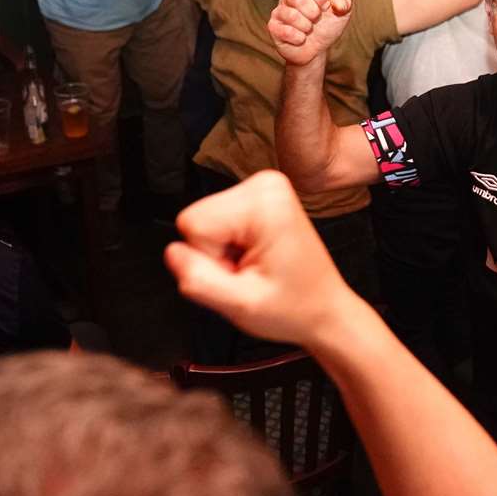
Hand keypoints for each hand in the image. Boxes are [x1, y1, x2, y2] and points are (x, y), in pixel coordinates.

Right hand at [165, 171, 356, 343]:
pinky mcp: (258, 199)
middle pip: (196, 219)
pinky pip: (216, 221)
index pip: (192, 224)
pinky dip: (229, 245)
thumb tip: (173, 253)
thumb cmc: (295, 306)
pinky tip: (254, 257)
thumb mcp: (241, 304)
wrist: (323, 309)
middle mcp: (265, 186)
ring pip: (203, 221)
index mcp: (264, 202)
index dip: (209, 259)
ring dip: (222, 251)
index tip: (240, 273)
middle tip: (248, 273)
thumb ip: (198, 280)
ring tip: (254, 267)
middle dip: (215, 254)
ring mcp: (262, 189)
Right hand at [268, 0, 353, 65]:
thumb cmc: (326, 28)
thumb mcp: (341, 16)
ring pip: (291, 15)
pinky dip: (299, 38)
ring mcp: (279, 12)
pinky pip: (285, 31)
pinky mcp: (273, 27)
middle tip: (316, 20)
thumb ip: (344, 5)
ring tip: (309, 30)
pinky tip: (301, 39)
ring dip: (306, 27)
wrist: (316, 50)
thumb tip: (337, 3)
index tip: (326, 6)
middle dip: (313, 13)